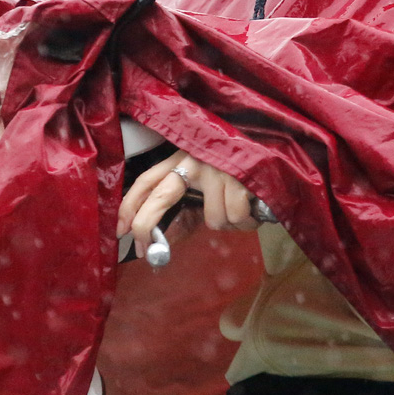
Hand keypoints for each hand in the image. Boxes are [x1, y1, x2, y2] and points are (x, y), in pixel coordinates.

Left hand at [120, 154, 256, 259]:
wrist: (272, 143)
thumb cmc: (235, 168)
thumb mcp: (206, 179)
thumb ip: (189, 204)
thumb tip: (168, 238)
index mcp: (181, 158)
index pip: (148, 180)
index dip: (130, 206)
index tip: (121, 230)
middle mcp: (194, 159)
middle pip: (162, 196)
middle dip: (147, 225)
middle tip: (148, 252)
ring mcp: (216, 168)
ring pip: (212, 219)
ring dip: (229, 222)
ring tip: (240, 208)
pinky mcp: (238, 178)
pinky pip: (234, 218)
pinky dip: (246, 220)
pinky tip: (252, 207)